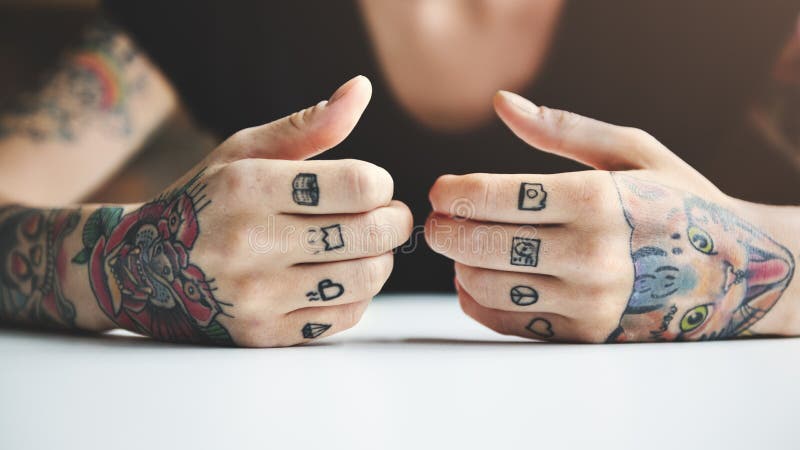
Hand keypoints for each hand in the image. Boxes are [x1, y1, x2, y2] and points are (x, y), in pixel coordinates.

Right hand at [71, 76, 412, 346]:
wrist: (145, 269)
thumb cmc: (208, 199)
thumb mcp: (244, 151)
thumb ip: (308, 124)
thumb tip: (362, 88)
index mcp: (248, 186)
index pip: (358, 184)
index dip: (382, 184)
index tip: (373, 186)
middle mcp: (250, 242)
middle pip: (371, 233)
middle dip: (394, 221)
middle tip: (389, 216)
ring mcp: (257, 294)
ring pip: (366, 278)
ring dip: (382, 259)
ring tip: (367, 246)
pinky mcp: (264, 333)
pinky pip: (345, 316)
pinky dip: (359, 294)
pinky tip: (342, 276)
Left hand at [426, 90, 795, 342]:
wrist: (731, 271)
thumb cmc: (678, 201)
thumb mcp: (634, 151)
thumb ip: (564, 129)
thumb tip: (503, 103)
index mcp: (596, 200)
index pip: (496, 196)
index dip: (452, 192)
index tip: (439, 190)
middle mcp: (590, 255)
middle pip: (481, 244)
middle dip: (443, 230)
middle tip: (436, 221)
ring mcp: (587, 302)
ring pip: (485, 287)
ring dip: (457, 266)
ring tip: (459, 249)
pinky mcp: (583, 335)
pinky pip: (506, 323)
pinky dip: (476, 301)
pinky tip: (476, 281)